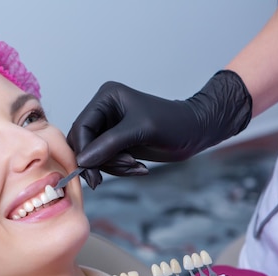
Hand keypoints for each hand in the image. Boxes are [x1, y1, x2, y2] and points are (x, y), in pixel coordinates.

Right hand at [67, 70, 251, 188]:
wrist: (197, 132)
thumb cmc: (174, 123)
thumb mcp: (141, 130)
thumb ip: (109, 144)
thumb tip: (82, 160)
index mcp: (106, 98)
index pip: (81, 127)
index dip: (83, 151)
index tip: (90, 172)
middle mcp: (104, 111)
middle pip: (83, 143)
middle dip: (99, 161)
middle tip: (112, 175)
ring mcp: (109, 128)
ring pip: (93, 156)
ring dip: (112, 167)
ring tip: (136, 167)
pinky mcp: (116, 143)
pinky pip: (106, 162)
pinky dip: (119, 170)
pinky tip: (139, 168)